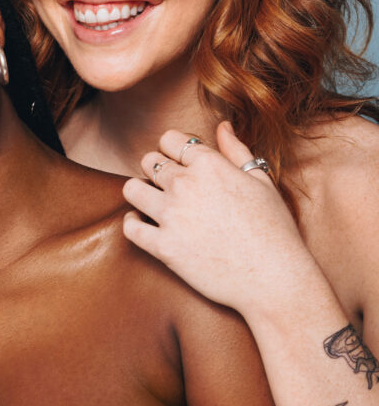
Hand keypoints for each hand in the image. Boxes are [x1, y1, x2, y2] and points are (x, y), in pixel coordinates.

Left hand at [122, 122, 320, 319]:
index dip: (174, 149)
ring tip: (155, 203)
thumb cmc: (274, 230)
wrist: (275, 280)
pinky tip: (146, 225)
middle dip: (157, 169)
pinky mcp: (164, 248)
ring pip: (132, 189)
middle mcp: (185, 184)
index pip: (169, 139)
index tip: (180, 163)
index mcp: (208, 164)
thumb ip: (236, 150)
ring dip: (141, 192)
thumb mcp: (261, 181)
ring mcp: (172, 216)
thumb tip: (222, 125)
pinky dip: (134, 223)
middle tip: (169, 185)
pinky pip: (130, 227)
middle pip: (148, 161)